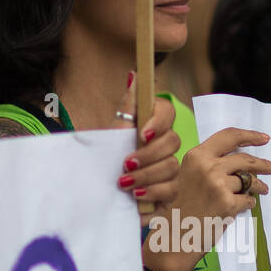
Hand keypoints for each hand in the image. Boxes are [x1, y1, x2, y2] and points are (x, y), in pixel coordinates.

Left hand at [115, 73, 182, 227]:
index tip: (142, 133)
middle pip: (173, 141)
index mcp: (152, 123)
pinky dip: (154, 192)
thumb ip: (127, 104)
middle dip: (148, 154)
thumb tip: (133, 74)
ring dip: (147, 175)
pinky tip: (137, 196)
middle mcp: (164, 143)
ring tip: (124, 182)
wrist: (97, 189)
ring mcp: (170, 166)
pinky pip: (172, 188)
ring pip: (172, 166)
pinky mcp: (169, 189)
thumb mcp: (113, 131)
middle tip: (126, 164)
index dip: (159, 121)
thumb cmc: (107, 158)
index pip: (167, 111)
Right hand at [145, 126, 270, 270]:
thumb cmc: (185, 207)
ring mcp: (217, 184)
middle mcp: (206, 166)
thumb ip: (212, 163)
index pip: (228, 136)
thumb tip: (243, 159)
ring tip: (262, 190)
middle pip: (244, 158)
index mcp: (196, 155)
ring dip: (258, 186)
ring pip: (249, 180)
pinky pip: (247, 199)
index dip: (250, 135)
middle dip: (263, 164)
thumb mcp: (191, 175)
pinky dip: (249, 203)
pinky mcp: (227, 202)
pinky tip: (245, 205)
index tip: (264, 138)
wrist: (177, 234)